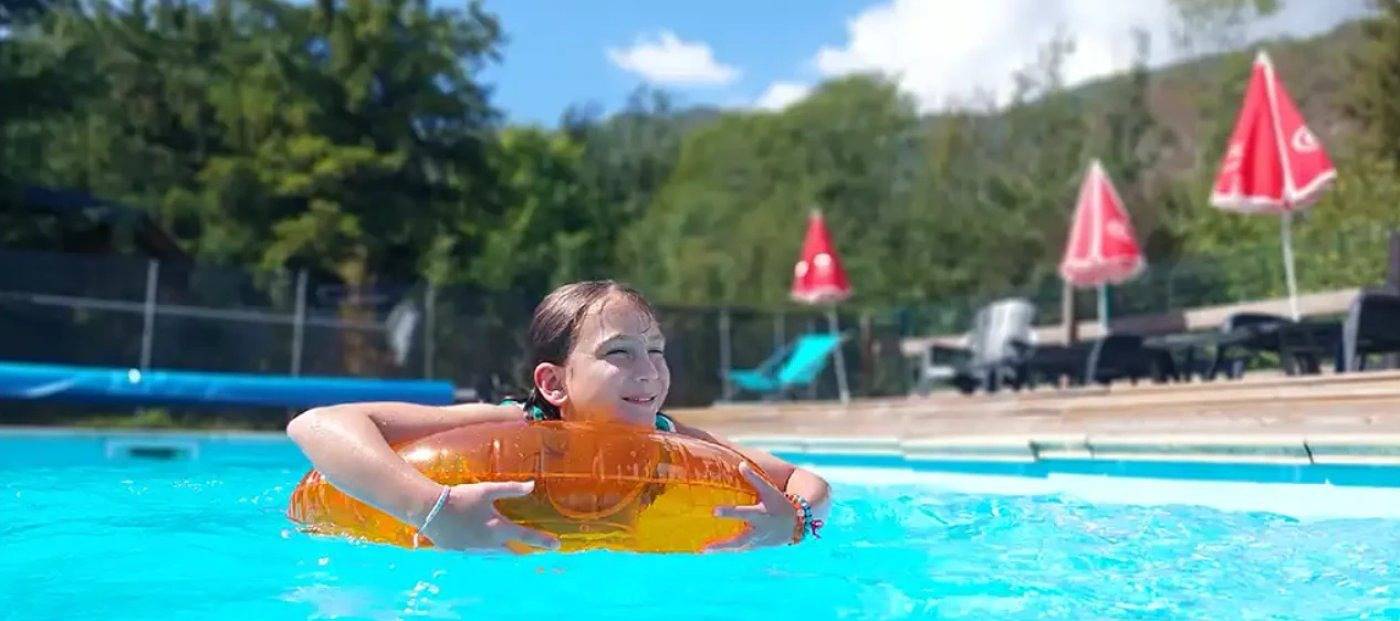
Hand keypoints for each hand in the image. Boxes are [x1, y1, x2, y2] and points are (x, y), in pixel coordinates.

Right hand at [417, 480, 560, 551]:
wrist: (430, 510)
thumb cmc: (461, 498)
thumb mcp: (487, 490)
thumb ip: (511, 489)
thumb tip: (532, 485)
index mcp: (499, 529)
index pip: (527, 537)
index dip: (543, 541)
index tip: (557, 546)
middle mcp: (490, 544)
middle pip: (511, 551)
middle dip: (520, 550)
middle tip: (529, 549)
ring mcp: (475, 550)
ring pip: (494, 555)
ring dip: (503, 552)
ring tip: (509, 549)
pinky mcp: (461, 552)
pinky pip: (478, 554)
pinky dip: (484, 551)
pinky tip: (481, 546)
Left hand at [706, 462, 798, 551]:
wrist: (796, 525)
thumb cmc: (780, 504)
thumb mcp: (769, 490)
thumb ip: (754, 478)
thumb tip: (741, 464)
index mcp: (760, 515)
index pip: (742, 513)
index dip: (729, 512)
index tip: (714, 511)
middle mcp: (758, 530)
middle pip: (738, 539)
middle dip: (722, 544)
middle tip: (705, 547)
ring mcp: (757, 541)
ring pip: (738, 548)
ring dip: (722, 550)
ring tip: (704, 551)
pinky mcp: (756, 546)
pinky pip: (740, 550)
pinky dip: (728, 551)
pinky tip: (714, 551)